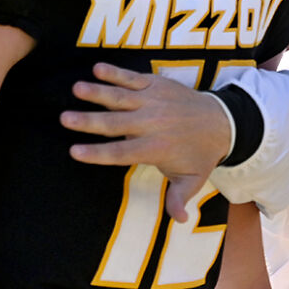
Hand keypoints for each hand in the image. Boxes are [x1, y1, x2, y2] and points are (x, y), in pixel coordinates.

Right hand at [62, 63, 231, 219]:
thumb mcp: (193, 180)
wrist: (224, 122)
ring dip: (98, 92)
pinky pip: (134, 77)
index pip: (122, 153)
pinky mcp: (158, 85)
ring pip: (122, 97)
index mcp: (156, 148)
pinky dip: (116, 72)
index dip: (98, 153)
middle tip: (64, 118)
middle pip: (116, 124)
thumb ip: (180, 198)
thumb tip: (179, 220)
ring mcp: (155, 101)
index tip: (74, 152)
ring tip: (77, 88)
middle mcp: (153, 123)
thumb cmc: (200, 154)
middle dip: (90, 121)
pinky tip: (97, 68)